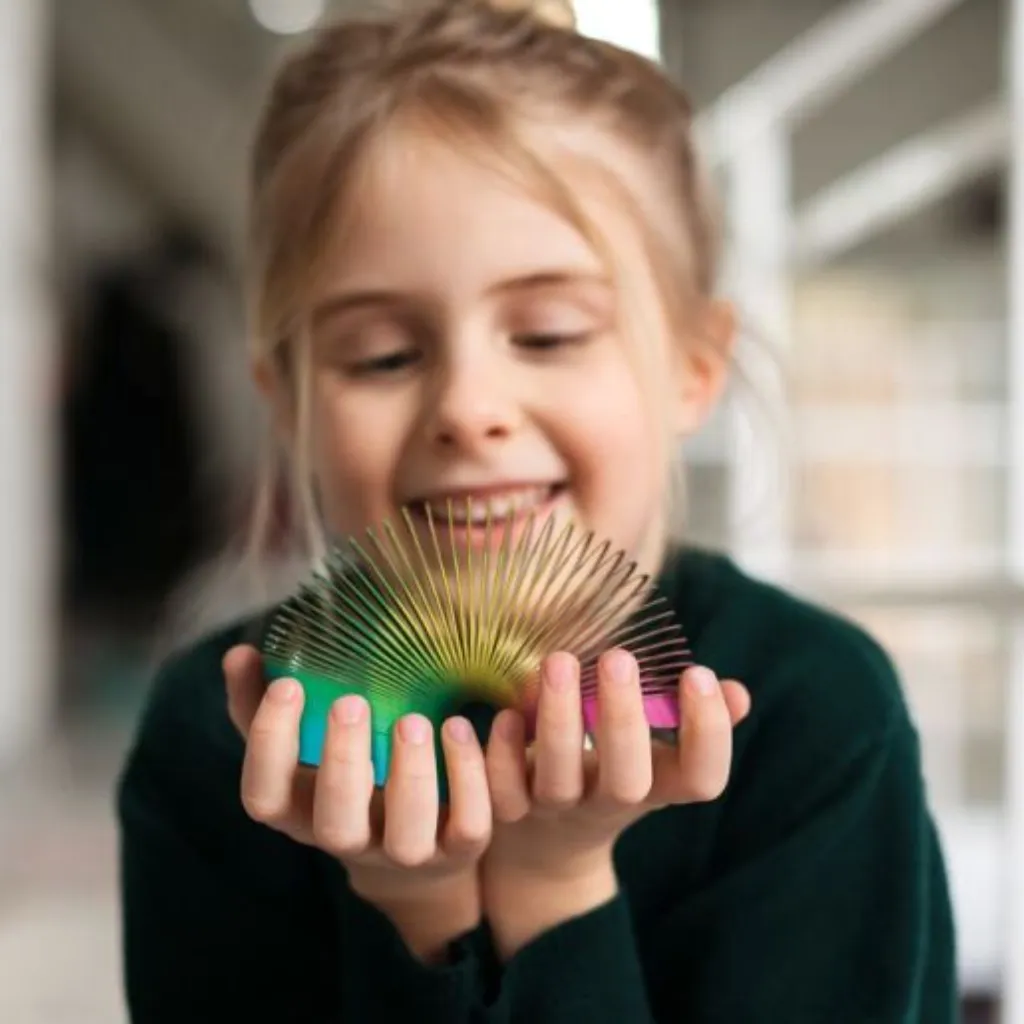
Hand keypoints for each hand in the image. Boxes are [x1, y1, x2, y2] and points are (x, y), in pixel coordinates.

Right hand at [223, 645, 492, 959]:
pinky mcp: (459, 848)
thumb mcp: (302, 742)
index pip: (265, 797)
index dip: (269, 745)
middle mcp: (350, 839)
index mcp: (301, 811)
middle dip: (342, 764)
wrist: (416, 842)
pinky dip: (469, 778)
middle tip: (352, 703)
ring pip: (406, 836)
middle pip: (335, 823)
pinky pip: (469, 826)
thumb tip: (239, 653)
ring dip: (411, 776)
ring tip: (414, 719)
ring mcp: (406, 851)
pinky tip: (460, 727)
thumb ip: (263, 701)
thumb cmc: (346, 772)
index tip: (289, 686)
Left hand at [481, 650, 749, 955]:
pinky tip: (507, 712)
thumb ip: (691, 721)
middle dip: (623, 718)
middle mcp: (610, 803)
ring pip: (558, 780)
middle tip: (619, 656)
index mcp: (657, 786)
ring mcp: (556, 811)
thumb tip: (737, 692)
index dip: (708, 734)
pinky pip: (502, 789)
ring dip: (558, 719)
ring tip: (559, 660)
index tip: (699, 674)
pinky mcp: (507, 812)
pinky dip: (504, 751)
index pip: (701, 779)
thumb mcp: (657, 755)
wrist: (545, 848)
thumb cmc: (612, 771)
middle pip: (627, 780)